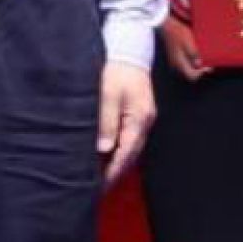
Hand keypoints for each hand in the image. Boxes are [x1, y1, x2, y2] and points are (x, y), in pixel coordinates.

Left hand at [98, 63, 155, 182]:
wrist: (130, 53)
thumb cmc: (117, 71)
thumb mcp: (108, 94)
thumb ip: (107, 121)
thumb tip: (104, 148)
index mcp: (139, 119)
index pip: (126, 152)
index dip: (113, 170)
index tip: (100, 185)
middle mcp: (144, 123)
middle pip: (130, 155)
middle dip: (115, 172)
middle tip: (98, 188)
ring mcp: (143, 120)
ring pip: (131, 149)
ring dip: (117, 164)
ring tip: (101, 178)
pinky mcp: (138, 117)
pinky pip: (129, 140)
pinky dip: (119, 151)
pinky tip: (107, 157)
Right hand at [158, 14, 206, 81]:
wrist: (167, 24)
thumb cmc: (177, 32)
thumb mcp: (187, 41)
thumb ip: (193, 54)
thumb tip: (199, 64)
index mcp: (178, 62)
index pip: (191, 75)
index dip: (201, 73)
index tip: (209, 66)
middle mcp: (175, 64)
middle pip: (190, 73)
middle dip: (200, 69)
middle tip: (209, 63)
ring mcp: (174, 60)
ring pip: (188, 68)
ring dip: (196, 65)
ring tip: (204, 58)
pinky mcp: (175, 55)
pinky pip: (185, 63)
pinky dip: (192, 60)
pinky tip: (197, 53)